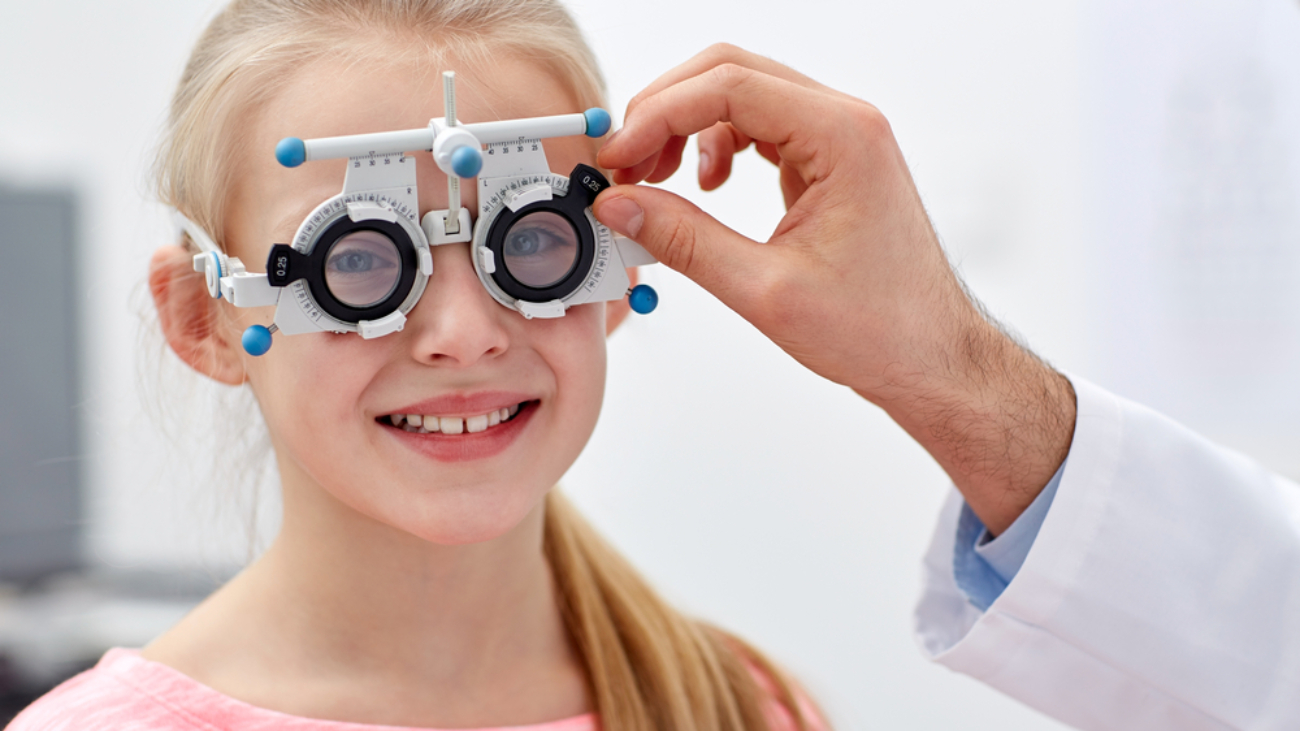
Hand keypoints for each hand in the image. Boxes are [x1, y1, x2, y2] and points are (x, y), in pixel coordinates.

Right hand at [594, 45, 1074, 533]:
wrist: (930, 357)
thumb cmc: (880, 329)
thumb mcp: (765, 291)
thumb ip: (684, 241)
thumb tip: (621, 208)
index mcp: (842, 137)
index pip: (728, 86)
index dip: (659, 116)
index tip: (617, 158)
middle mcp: (846, 123)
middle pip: (731, 72)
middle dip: (666, 112)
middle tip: (624, 164)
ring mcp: (840, 139)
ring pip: (742, 95)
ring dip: (687, 128)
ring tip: (654, 181)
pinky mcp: (831, 162)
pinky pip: (760, 128)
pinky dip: (717, 146)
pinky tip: (704, 187)